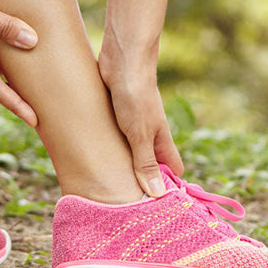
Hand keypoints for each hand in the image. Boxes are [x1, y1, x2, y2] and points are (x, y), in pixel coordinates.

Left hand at [98, 45, 183, 197]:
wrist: (122, 59)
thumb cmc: (134, 95)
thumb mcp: (139, 134)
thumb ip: (145, 163)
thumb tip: (157, 194)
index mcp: (161, 140)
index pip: (172, 170)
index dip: (168, 188)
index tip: (156, 208)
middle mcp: (149, 134)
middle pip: (150, 164)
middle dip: (141, 182)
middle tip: (126, 205)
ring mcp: (133, 124)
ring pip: (131, 152)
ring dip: (123, 167)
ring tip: (108, 189)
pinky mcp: (116, 115)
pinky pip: (115, 139)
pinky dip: (109, 151)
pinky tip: (95, 160)